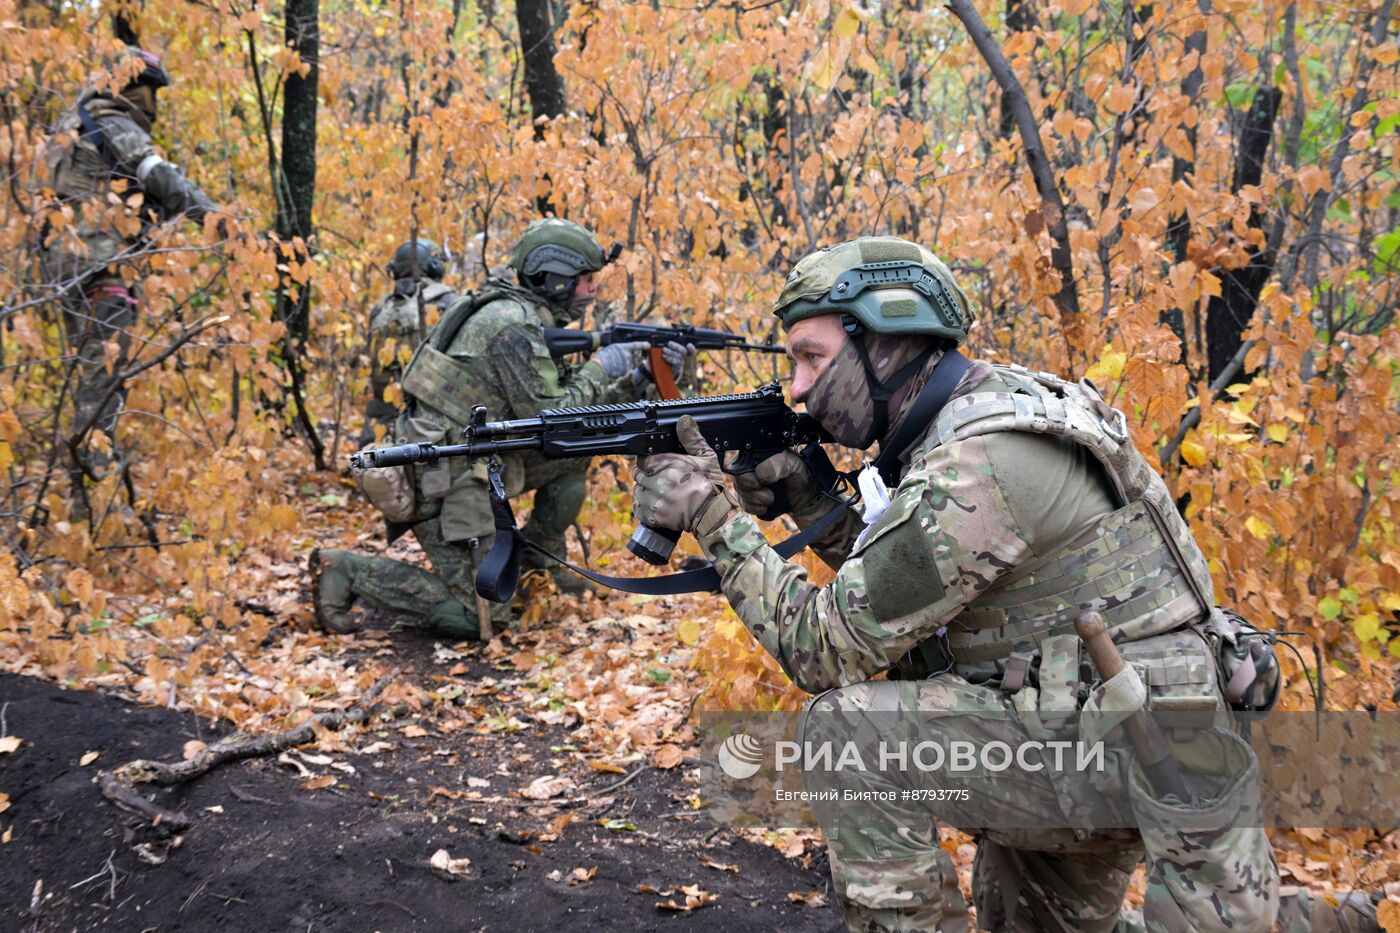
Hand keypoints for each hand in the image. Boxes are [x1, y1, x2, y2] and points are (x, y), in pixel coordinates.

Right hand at [595, 340, 648, 378]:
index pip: (635, 345)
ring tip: (612, 364)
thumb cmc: (603, 356)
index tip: (649, 345)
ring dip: (621, 365)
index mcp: (624, 347)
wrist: (599, 365)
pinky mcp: (625, 371)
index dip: (643, 345)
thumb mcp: (611, 348)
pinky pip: (624, 371)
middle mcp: (627, 355)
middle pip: (630, 357)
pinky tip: (613, 369)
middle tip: (615, 359)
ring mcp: (627, 363)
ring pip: (627, 365)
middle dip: (625, 359)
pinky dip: (619, 371)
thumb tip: (623, 351)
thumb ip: (620, 349)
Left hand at [632, 415, 736, 536]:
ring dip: (645, 492)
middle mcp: (659, 483)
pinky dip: (644, 508)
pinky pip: (639, 510)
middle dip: (647, 476)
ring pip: (637, 493)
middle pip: (638, 476)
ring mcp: (656, 502)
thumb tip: (684, 420)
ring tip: (659, 493)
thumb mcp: (706, 458)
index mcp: (669, 466)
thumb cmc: (711, 486)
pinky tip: (656, 505)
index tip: (655, 466)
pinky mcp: (655, 517)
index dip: (648, 463)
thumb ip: (692, 438)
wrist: (713, 514)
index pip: (643, 460)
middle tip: (659, 480)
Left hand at [637, 341, 698, 389]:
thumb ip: (665, 344)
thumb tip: (664, 340)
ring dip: (671, 352)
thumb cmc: (657, 355)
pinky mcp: (676, 369)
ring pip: (679, 356)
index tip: (688, 344)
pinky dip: (670, 358)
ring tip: (664, 350)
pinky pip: (675, 363)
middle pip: (684, 351)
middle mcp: (682, 357)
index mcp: (680, 351)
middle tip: (669, 343)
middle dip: (676, 346)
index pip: (690, 350)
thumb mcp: (661, 349)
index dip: (691, 348)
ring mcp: (679, 363)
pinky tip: (664, 356)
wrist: (651, 366)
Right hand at [732, 449, 819, 516]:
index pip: (740, 461)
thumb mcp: (793, 464)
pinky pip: (743, 504)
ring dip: (756, 500)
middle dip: (754, 490)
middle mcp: (748, 466)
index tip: (765, 481)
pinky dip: (755, 508)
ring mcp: (746, 482)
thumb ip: (778, 463)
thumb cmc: (798, 475)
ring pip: (739, 492)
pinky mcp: (746, 497)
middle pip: (738, 479)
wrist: (804, 496)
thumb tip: (760, 474)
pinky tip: (766, 506)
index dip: (750, 475)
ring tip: (771, 498)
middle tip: (770, 494)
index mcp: (757, 453)